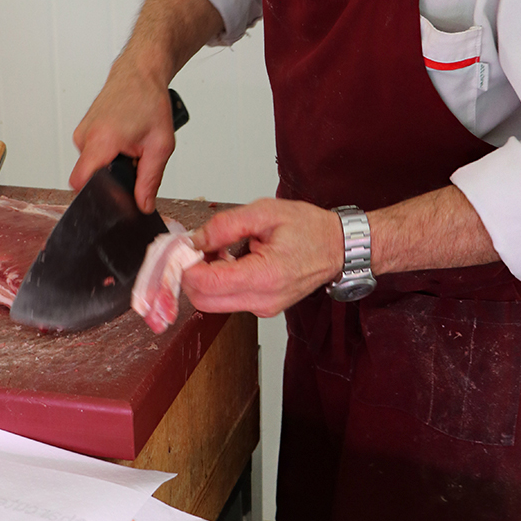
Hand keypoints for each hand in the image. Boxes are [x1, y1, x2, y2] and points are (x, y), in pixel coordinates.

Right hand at [70, 67, 173, 210]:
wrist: (140, 73)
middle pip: (89, 176)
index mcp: (102, 141)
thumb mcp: (160, 146)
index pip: (81, 182)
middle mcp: (85, 136)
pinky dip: (107, 152)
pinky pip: (91, 152)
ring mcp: (82, 132)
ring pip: (91, 164)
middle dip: (111, 177)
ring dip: (110, 163)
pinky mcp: (83, 129)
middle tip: (133, 161)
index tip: (111, 197)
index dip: (95, 195)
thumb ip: (150, 180)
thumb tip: (143, 206)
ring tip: (130, 145)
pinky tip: (123, 140)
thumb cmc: (149, 100)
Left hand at [182, 198, 343, 317]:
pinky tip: (230, 260)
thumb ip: (226, 225)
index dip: (186, 266)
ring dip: (205, 278)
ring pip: (212, 303)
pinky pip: (228, 301)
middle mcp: (263, 300)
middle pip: (203, 300)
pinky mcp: (263, 308)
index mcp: (265, 276)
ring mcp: (263, 308)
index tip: (182, 248)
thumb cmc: (309, 228)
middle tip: (195, 248)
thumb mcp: (265, 212)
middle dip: (190, 274)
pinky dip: (219, 282)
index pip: (206, 284)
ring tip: (219, 249)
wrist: (338, 247)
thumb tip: (195, 239)